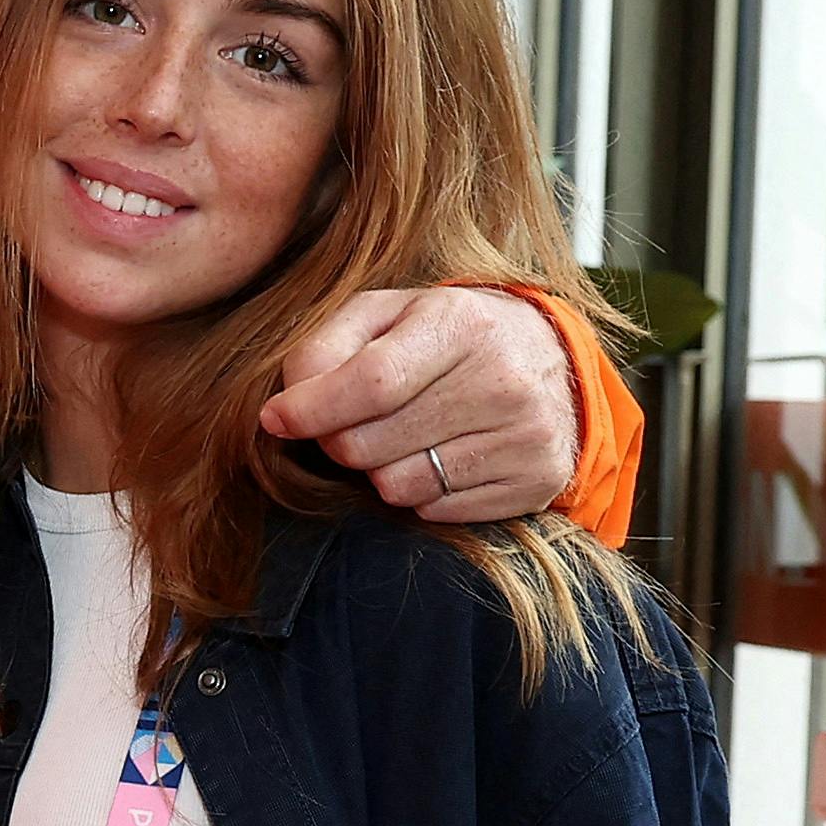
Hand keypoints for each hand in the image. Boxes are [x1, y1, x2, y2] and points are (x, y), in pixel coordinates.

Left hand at [258, 284, 577, 522]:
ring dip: (380, 469)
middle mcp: (503, 381)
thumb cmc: (442, 334)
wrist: (550, 357)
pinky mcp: (535, 481)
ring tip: (402, 437)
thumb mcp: (385, 314)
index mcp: (462, 324)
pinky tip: (439, 455)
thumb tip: (285, 408)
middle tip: (354, 422)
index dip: (311, 409)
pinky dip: (420, 491)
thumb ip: (325, 347)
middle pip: (371, 444)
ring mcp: (526, 436)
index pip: (372, 382)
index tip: (276, 419)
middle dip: (340, 440)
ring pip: (397, 486)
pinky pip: (435, 511)